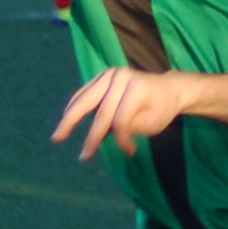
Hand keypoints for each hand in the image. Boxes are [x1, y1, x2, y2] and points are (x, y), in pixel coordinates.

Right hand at [53, 66, 192, 158]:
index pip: (121, 120)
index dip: (122, 139)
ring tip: (58, 135)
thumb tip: (103, 135)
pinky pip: (84, 93)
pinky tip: (66, 118)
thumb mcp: (151, 124)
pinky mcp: (103, 77)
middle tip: (78, 153)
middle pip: (99, 110)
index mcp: (137, 88)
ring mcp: (110, 75)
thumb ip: (128, 128)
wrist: (168, 88)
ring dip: (70, 118)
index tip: (130, 152)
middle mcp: (120, 78)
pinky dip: (74, 106)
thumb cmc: (161, 109)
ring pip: (86, 100)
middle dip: (89, 134)